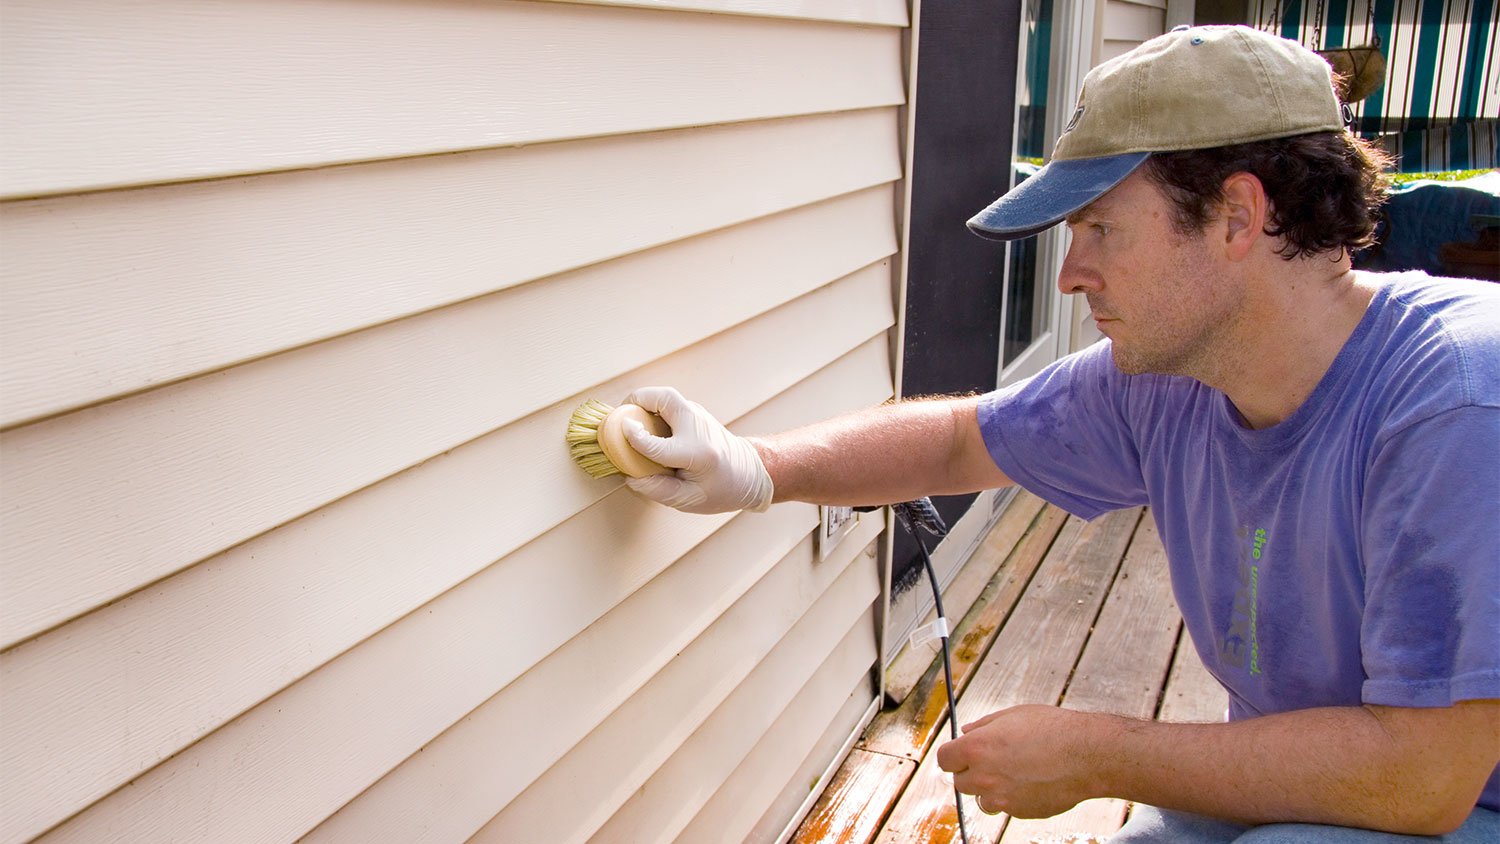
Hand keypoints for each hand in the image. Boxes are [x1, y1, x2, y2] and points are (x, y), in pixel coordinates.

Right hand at [619, 386, 773, 513]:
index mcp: (698, 454)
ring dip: (644, 401)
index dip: (636, 439)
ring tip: (629, 417)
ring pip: (667, 396)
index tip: (621, 432)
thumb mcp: (691, 500)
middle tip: (622, 413)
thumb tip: (630, 477)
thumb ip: (659, 490)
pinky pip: (669, 403)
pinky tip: (644, 422)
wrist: (750, 473)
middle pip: (666, 399)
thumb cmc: (721, 490)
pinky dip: (652, 406)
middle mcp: (698, 428)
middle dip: (639, 399)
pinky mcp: (695, 413)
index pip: (659, 445)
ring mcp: (698, 416)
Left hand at [936, 705, 1100, 818]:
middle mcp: (984, 776)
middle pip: (960, 782)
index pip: (944, 759)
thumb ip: (983, 725)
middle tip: (992, 760)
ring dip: (991, 788)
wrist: (1086, 755)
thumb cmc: (1053, 729)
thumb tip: (966, 731)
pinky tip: (1032, 781)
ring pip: (982, 798)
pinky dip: (1013, 798)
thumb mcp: (1013, 715)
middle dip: (971, 772)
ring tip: (1016, 771)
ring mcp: (1001, 797)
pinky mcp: (1019, 811)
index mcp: (976, 748)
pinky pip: (1007, 807)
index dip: (953, 756)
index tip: (961, 753)